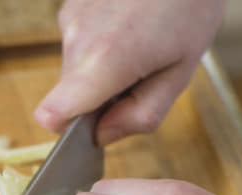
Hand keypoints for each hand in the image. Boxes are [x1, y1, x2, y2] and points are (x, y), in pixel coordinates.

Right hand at [35, 0, 224, 144]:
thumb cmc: (190, 7)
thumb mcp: (180, 72)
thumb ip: (141, 114)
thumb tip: (103, 135)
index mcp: (103, 62)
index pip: (52, 115)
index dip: (71, 129)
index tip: (99, 121)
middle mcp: (76, 39)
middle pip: (70, 95)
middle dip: (100, 96)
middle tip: (142, 72)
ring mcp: (71, 17)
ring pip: (75, 68)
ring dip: (102, 68)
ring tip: (140, 41)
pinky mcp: (72, 4)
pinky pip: (79, 42)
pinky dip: (101, 42)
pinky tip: (130, 22)